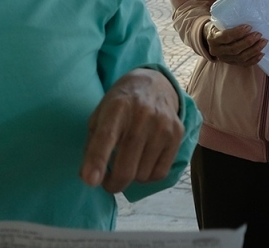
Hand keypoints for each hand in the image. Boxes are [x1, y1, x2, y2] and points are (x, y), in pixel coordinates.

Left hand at [80, 69, 184, 193]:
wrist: (154, 84)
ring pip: (143, 175)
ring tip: (128, 164)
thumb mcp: (99, 116)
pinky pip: (160, 172)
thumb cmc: (120, 105)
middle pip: (126, 167)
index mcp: (117, 108)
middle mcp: (142, 116)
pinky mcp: (177, 133)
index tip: (91, 181)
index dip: (97, 161)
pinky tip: (144, 163)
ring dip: (132, 177)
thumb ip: (93, 144)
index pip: (106, 137)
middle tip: (108, 183)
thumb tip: (91, 178)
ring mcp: (163, 125)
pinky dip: (148, 176)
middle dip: (113, 184)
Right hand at [205, 23, 265, 66]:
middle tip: (259, 34)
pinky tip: (261, 53)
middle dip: (248, 42)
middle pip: (234, 49)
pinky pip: (244, 64)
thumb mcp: (219, 22)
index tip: (249, 27)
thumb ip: (229, 20)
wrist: (211, 38)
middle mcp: (217, 51)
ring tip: (263, 42)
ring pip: (240, 58)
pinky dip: (254, 60)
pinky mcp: (231, 63)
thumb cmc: (219, 26)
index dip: (238, 33)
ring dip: (254, 50)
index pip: (226, 37)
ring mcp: (224, 59)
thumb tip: (247, 10)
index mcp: (213, 39)